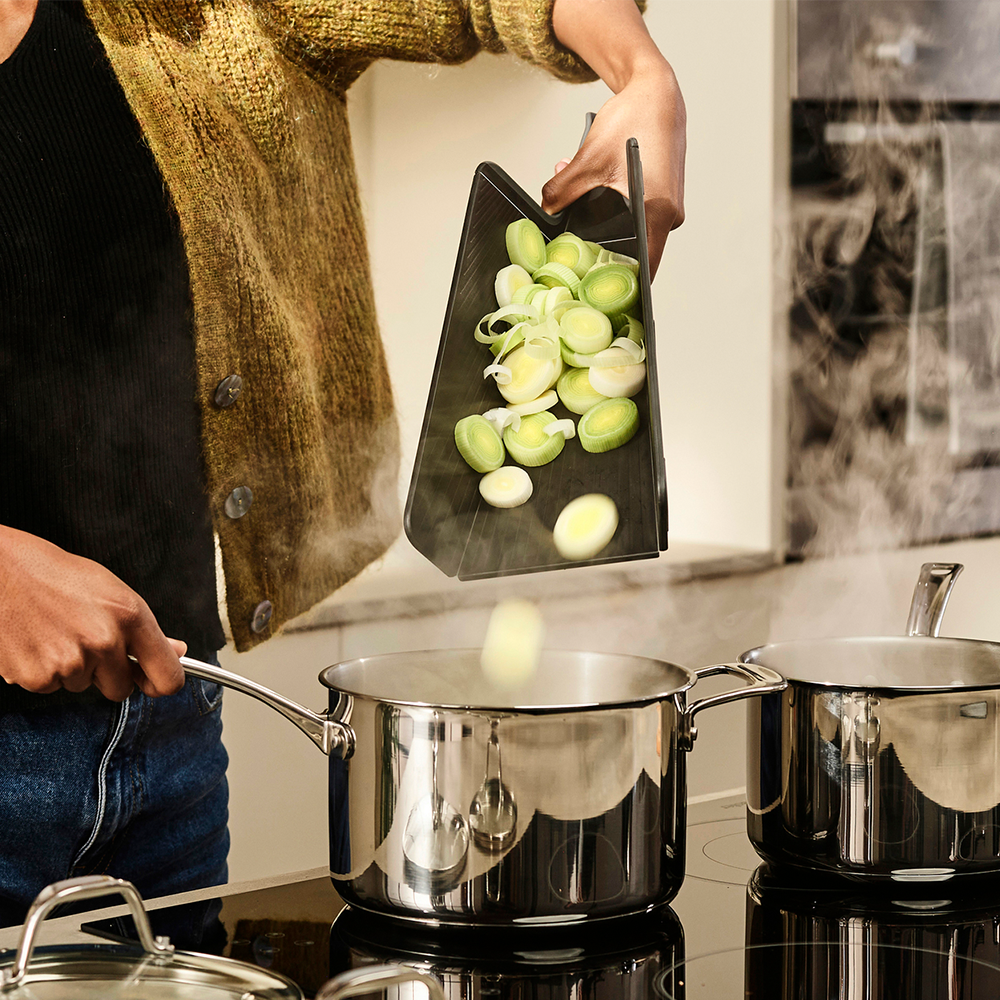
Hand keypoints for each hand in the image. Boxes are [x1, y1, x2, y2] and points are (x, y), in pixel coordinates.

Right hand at [0, 526, 185, 700]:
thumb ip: (147, 630)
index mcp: (131, 617)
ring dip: (75, 669)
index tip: (155, 683)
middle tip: (89, 644)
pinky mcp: (38, 677)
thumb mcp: (115, 593)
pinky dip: (46, 672)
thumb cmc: (62, 578)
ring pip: (84, 687)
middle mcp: (104, 641)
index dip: (162, 684)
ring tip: (58, 634)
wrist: (6, 573)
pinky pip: (53, 688)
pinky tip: (39, 642)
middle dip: (109, 674)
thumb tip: (177, 651)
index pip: (167, 676)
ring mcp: (70, 662)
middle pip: (122, 690)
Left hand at [541, 61, 685, 279]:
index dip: (624, 286)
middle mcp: (670, 214)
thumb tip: (545, 212)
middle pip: (634, 249)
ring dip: (605, 219)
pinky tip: (596, 185)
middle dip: (600, 244)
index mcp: (658, 210)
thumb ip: (562, 191)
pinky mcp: (664, 198)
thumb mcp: (589, 158)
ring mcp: (670, 207)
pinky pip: (638, 214)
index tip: (602, 295)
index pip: (644, 267)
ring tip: (581, 192)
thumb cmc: (635, 119)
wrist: (657, 92)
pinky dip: (615, 206)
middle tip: (574, 241)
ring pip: (633, 229)